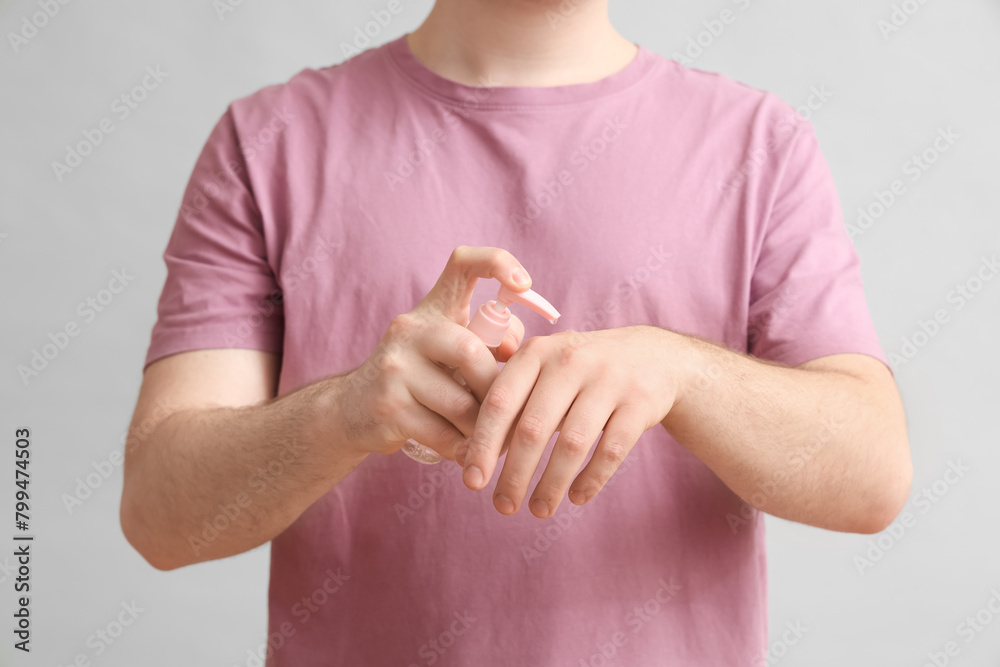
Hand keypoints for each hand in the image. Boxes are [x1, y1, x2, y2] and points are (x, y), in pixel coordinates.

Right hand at [338, 247, 527, 459]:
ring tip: (486, 437)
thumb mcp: (448, 353)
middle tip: (501, 409)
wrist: (350, 410)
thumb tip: (516, 351)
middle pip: (470, 350)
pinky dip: (463, 448)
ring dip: (481, 427)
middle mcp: (410, 329)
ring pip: (460, 402)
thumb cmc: (419, 380)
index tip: (525, 284)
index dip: (498, 263)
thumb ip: (487, 345)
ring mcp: (395, 366)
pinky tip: (465, 451)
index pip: (463, 264)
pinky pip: (443, 433)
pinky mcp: (388, 405)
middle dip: (493, 388)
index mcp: (433, 308)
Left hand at [459, 326, 686, 516]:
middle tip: (503, 506)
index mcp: (537, 353)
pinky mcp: (640, 402)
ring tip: (539, 510)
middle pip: (533, 427)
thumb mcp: (545, 370)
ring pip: (572, 443)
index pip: (500, 401)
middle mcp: (570, 361)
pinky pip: (611, 450)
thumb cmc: (581, 373)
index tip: (472, 482)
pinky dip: (592, 479)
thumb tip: (472, 456)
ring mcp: (609, 380)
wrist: (653, 356)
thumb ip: (512, 402)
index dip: (482, 444)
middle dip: (514, 474)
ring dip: (551, 484)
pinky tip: (577, 498)